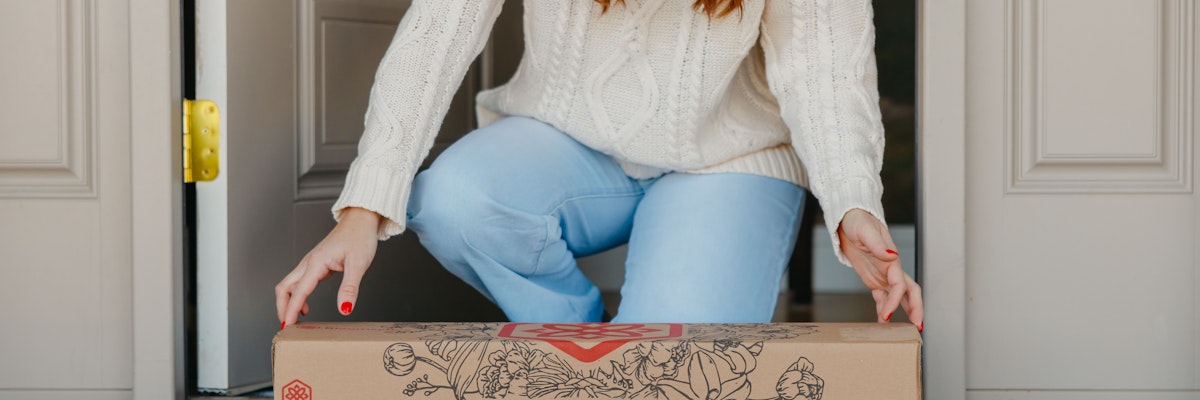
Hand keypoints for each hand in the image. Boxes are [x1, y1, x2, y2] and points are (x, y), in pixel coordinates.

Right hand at [275, 207, 381, 327]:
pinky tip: (306, 306)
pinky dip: (297, 296)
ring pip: (290, 284)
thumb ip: (350, 288)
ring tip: (294, 320)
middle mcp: (309, 262)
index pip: (298, 291)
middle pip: (284, 287)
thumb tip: (345, 309)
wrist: (360, 221)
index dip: (291, 310)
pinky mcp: (316, 264)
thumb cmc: (360, 237)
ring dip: (288, 302)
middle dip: (282, 307)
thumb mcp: (358, 264)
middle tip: (287, 326)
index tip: (287, 326)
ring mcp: (311, 263)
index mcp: (316, 262)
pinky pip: (300, 282)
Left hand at [837, 209, 923, 331]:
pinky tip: (883, 322)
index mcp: (892, 260)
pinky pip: (883, 297)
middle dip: (915, 310)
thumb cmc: (858, 222)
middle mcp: (891, 270)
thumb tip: (892, 255)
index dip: (896, 300)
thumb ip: (878, 244)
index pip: (900, 285)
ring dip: (903, 313)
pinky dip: (885, 310)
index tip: (888, 314)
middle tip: (917, 328)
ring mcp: (884, 275)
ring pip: (900, 298)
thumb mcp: (866, 231)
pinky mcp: (875, 279)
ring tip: (902, 332)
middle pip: (910, 293)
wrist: (848, 221)